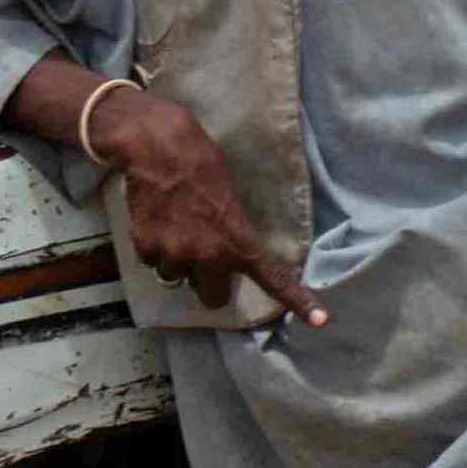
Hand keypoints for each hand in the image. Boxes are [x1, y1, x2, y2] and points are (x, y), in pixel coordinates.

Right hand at [93, 82, 325, 328]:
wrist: (158, 148)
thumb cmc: (202, 164)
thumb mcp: (231, 199)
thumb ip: (234, 233)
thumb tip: (230, 255)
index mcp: (238, 241)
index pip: (273, 279)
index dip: (298, 301)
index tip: (319, 320)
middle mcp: (208, 256)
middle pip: (212, 298)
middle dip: (208, 282)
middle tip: (203, 255)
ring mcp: (175, 256)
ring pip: (178, 278)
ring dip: (178, 262)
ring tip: (176, 226)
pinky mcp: (147, 249)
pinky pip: (153, 263)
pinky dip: (155, 248)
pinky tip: (158, 221)